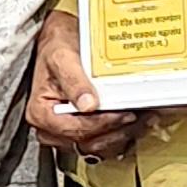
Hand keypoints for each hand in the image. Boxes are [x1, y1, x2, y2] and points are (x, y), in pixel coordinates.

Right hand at [27, 12, 143, 160]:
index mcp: (41, 113)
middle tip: (141, 115)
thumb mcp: (62, 57)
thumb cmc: (57, 46)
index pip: (75, 129)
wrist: (62, 40)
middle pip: (88, 142)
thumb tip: (87, 105)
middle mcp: (52, 128)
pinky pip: (104, 142)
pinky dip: (122, 133)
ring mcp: (67, 132)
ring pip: (99, 147)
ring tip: (144, 118)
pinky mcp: (83, 131)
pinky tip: (137, 121)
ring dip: (124, 134)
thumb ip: (73, 81)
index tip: (123, 113)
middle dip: (117, 131)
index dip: (102, 124)